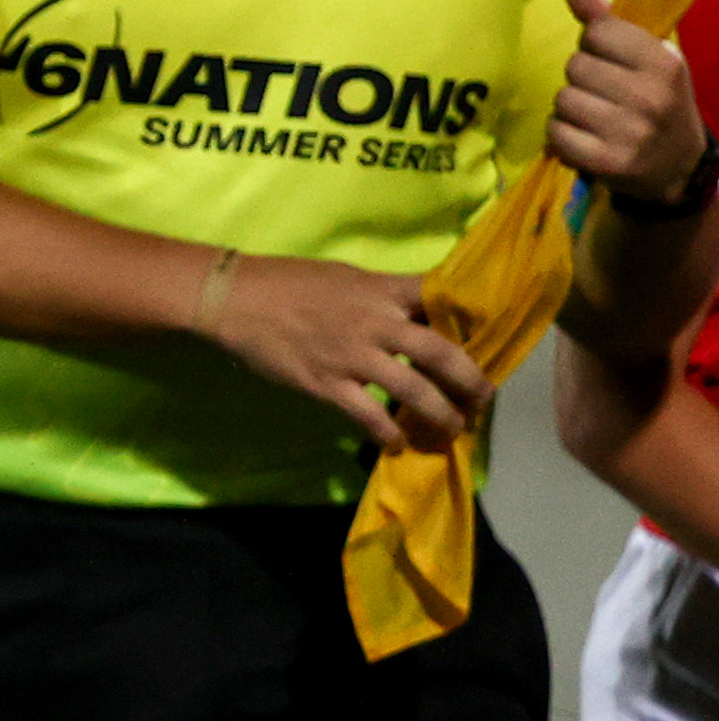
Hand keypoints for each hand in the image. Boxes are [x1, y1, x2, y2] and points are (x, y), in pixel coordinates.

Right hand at [203, 254, 489, 452]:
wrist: (233, 299)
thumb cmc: (286, 282)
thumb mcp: (343, 276)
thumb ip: (380, 295)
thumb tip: (413, 314)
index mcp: (380, 290)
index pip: (441, 299)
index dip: (471, 319)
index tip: (486, 337)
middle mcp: (375, 323)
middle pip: (441, 353)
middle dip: (469, 380)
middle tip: (481, 398)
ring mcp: (351, 356)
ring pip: (414, 391)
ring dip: (441, 414)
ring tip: (451, 427)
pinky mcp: (326, 384)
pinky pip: (369, 416)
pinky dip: (388, 434)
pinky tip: (396, 443)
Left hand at [554, 0, 705, 204]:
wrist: (681, 166)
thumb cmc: (659, 101)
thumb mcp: (649, 58)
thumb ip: (609, 21)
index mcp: (663, 63)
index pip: (597, 32)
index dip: (594, 44)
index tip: (611, 60)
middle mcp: (649, 96)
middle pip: (574, 66)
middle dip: (581, 77)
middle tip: (604, 93)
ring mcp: (629, 132)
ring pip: (562, 100)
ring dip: (569, 107)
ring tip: (596, 116)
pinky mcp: (608, 162)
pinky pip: (556, 133)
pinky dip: (562, 134)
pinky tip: (585, 137)